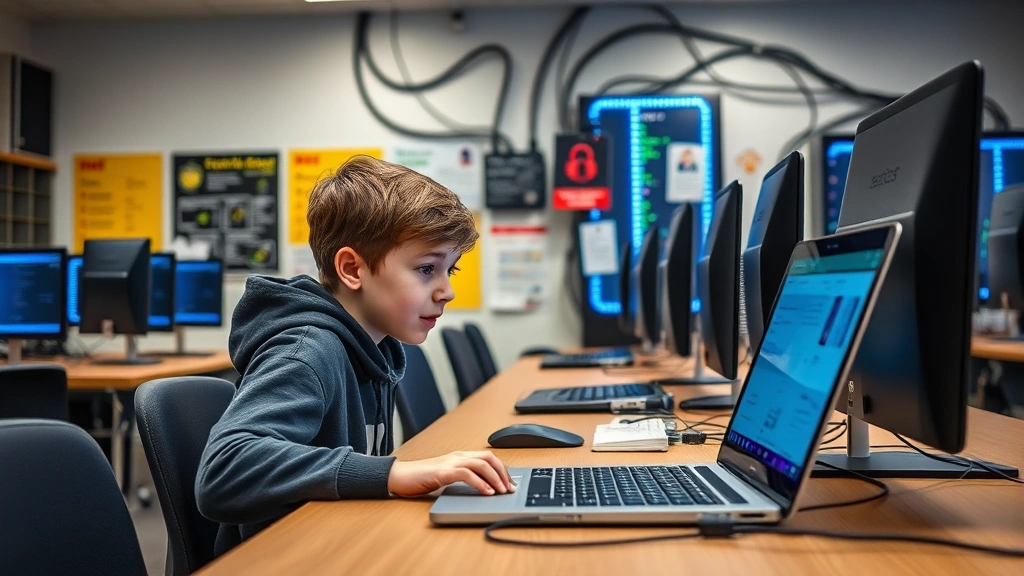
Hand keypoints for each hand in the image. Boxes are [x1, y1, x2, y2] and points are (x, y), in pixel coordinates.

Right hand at [388, 451, 513, 496]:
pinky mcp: (443, 472)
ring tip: (502, 491)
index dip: (502, 470)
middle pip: (489, 458)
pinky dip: (480, 483)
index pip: (488, 458)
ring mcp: (450, 462)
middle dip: (503, 473)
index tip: (510, 483)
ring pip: (481, 464)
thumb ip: (462, 479)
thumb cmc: (420, 479)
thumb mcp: (447, 478)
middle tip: (509, 488)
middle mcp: (457, 456)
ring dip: (495, 478)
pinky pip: (467, 474)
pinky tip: (486, 492)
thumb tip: (483, 489)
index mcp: (459, 456)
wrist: (399, 477)